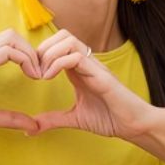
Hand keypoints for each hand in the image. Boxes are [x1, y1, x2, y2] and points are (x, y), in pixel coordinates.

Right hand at [0, 29, 41, 138]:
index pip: (8, 43)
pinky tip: (31, 76)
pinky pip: (4, 53)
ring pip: (10, 39)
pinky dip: (23, 60)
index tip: (38, 75)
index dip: (28, 55)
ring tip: (38, 74)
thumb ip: (10, 118)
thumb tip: (32, 125)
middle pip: (11, 35)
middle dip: (32, 50)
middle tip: (41, 72)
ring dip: (30, 54)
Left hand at [28, 28, 160, 141]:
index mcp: (79, 69)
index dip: (40, 53)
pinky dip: (58, 63)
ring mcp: (94, 66)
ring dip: (49, 54)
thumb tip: (31, 129)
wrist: (134, 125)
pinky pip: (77, 56)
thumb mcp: (74, 118)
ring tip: (41, 74)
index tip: (31, 73)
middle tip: (34, 71)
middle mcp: (87, 63)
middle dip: (43, 49)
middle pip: (62, 35)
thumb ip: (53, 120)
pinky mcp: (101, 74)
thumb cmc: (110, 118)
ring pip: (68, 40)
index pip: (58, 44)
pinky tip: (49, 78)